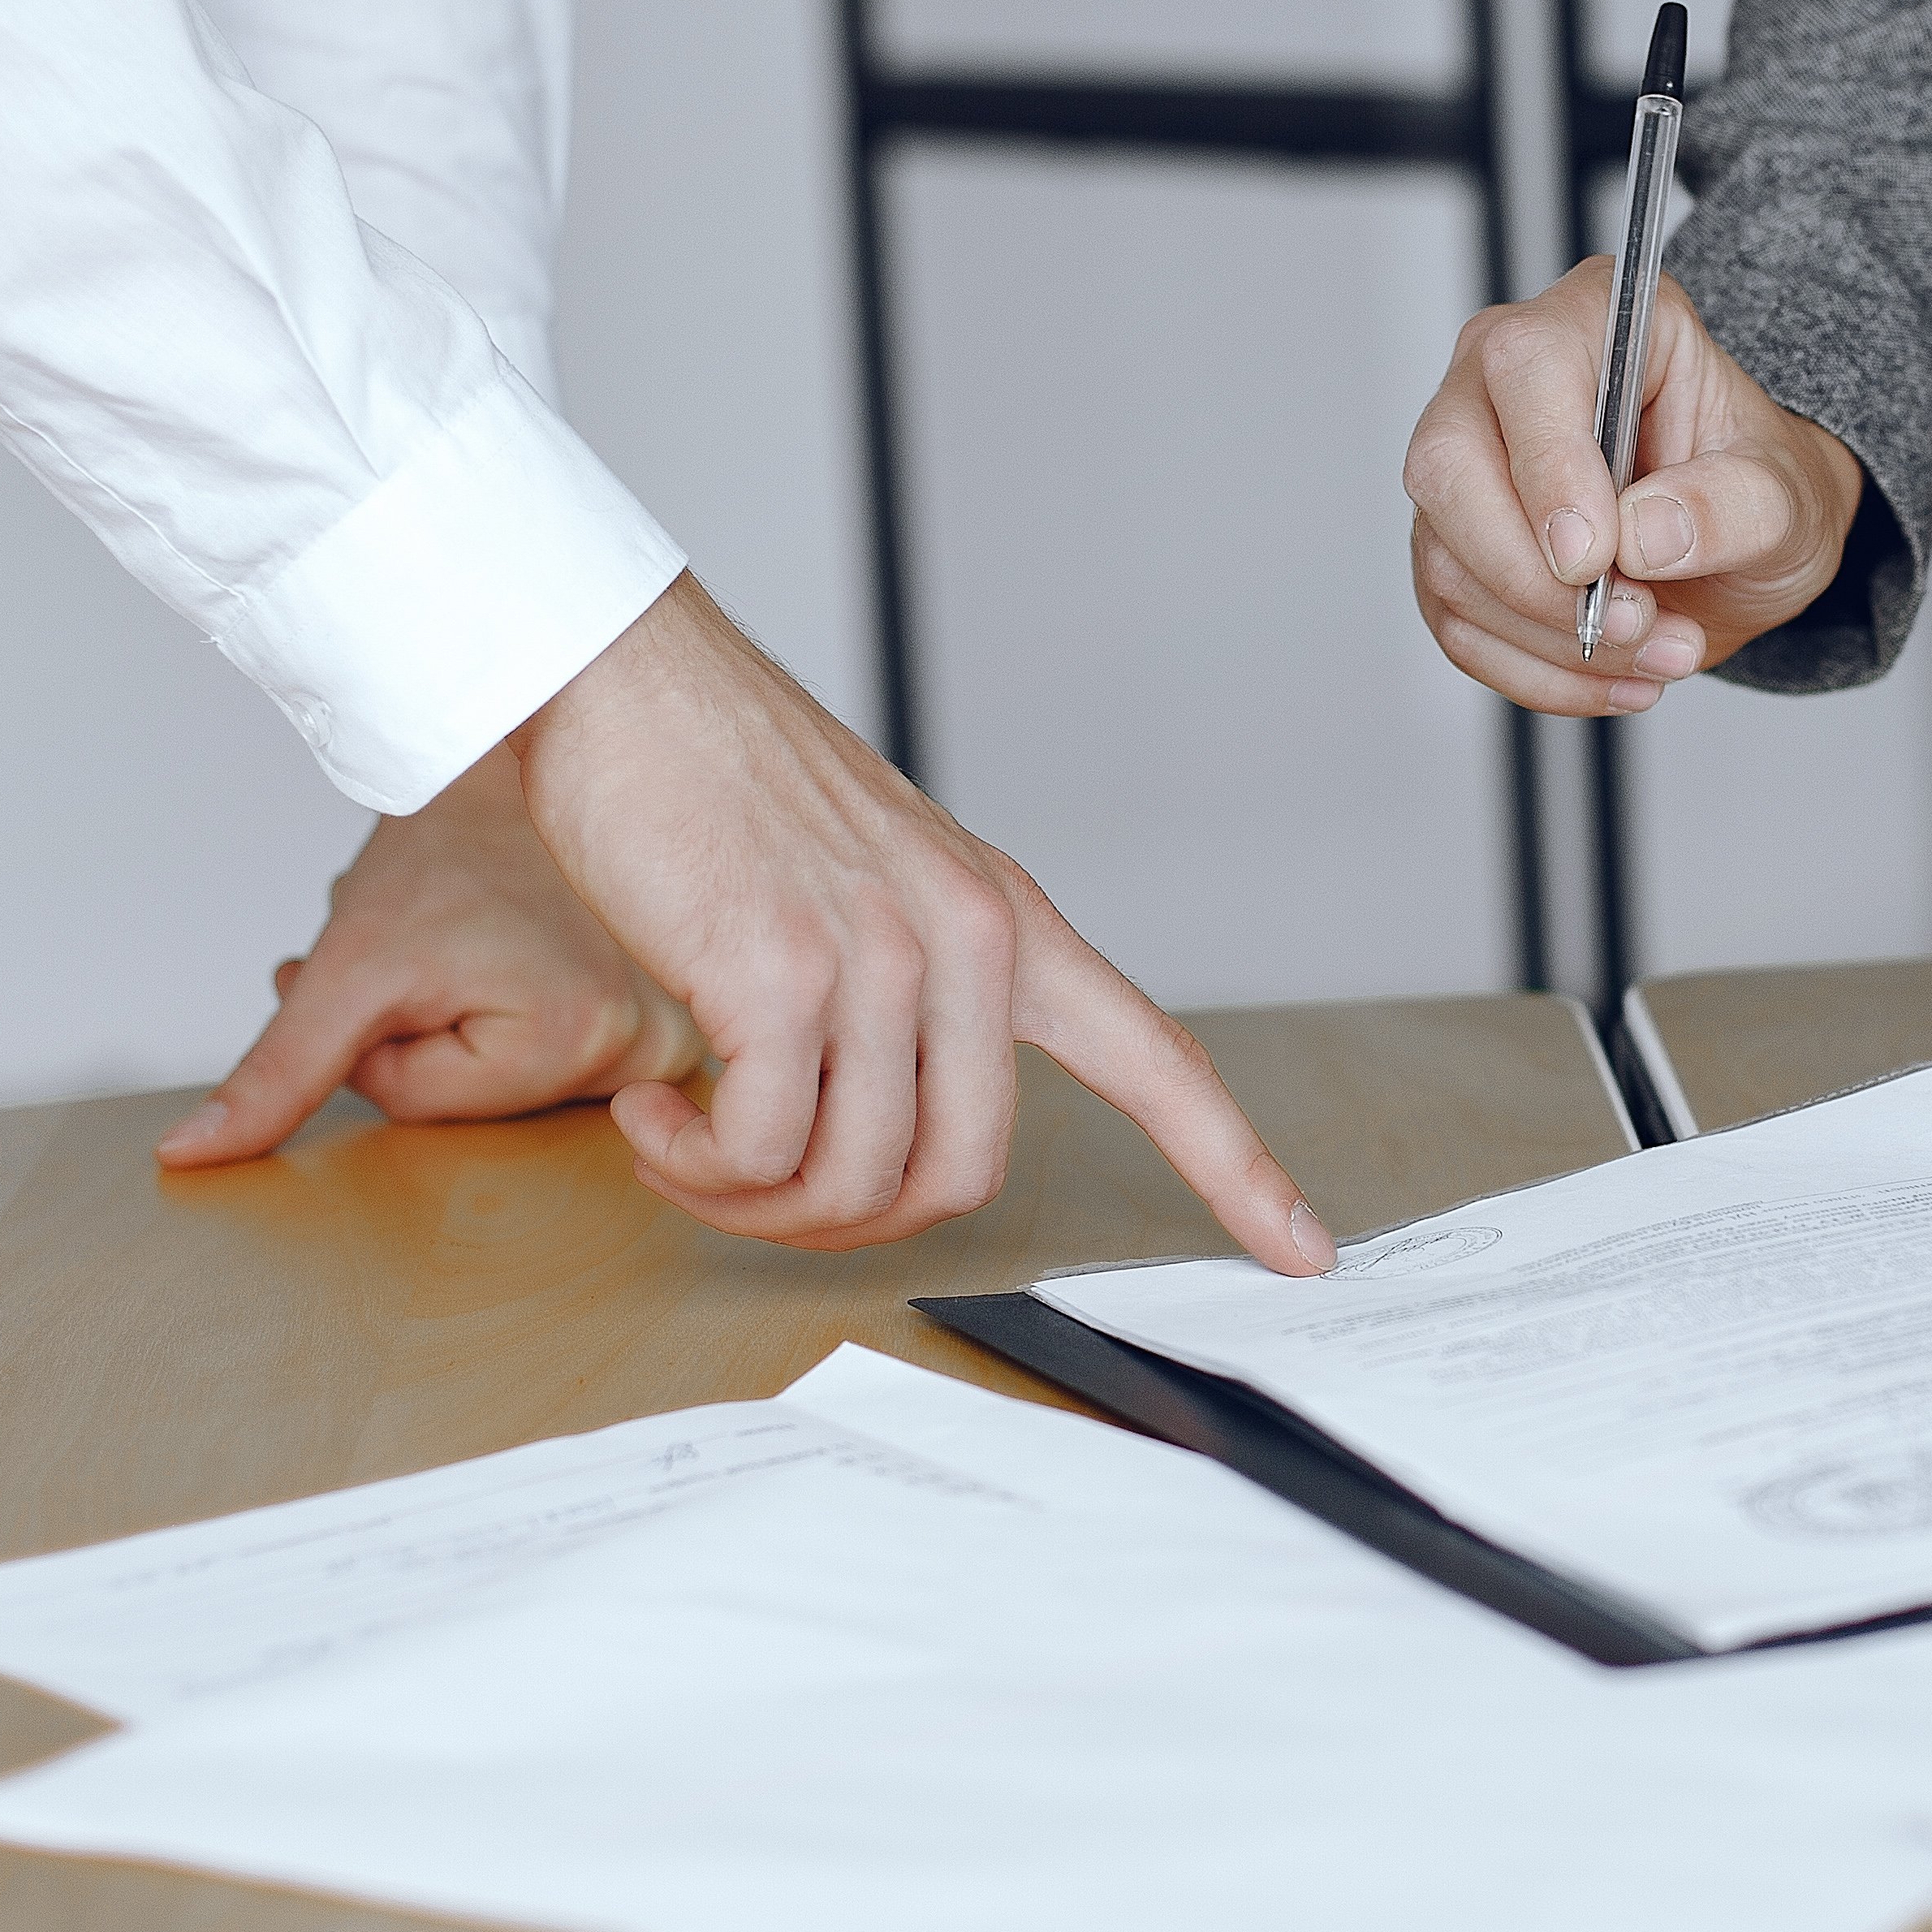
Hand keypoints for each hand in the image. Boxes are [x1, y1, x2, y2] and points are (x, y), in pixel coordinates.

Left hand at [157, 746, 706, 1169]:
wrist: (513, 765)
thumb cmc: (447, 848)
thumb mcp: (346, 967)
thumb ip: (276, 1071)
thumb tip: (191, 1156)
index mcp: (590, 1041)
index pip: (420, 1104)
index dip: (375, 1037)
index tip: (396, 967)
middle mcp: (652, 1047)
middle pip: (467, 1103)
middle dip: (417, 1034)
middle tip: (427, 952)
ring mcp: (669, 1034)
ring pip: (498, 1083)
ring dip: (457, 1024)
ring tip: (474, 947)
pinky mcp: (669, 1021)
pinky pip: (545, 1059)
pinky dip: (506, 1018)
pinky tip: (512, 957)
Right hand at [491, 578, 1335, 1274]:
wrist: (628, 681)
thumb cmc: (726, 787)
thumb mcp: (873, 881)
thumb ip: (918, 990)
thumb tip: (885, 1141)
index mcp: (1008, 924)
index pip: (1156, 1060)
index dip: (1236, 1169)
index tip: (1303, 1250)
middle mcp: (969, 940)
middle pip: (962, 1178)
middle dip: (848, 1225)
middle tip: (753, 1187)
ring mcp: (883, 955)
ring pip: (854, 1182)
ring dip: (749, 1199)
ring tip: (684, 1143)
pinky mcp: (780, 973)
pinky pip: (760, 1151)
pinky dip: (696, 1164)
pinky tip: (652, 1116)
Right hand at [1402, 259, 1864, 715]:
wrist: (1746, 549)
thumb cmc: (1758, 491)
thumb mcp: (1787, 498)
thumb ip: (1731, 506)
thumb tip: (1644, 533)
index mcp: (1595, 320)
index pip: (1525, 367)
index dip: (1548, 467)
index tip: (1597, 557)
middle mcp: (1506, 380)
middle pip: (1447, 465)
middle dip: (1535, 576)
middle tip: (1635, 622)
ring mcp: (1467, 464)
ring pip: (1447, 559)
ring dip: (1552, 637)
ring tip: (1657, 651)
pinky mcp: (1455, 548)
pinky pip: (1457, 623)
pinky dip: (1536, 671)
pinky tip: (1612, 673)